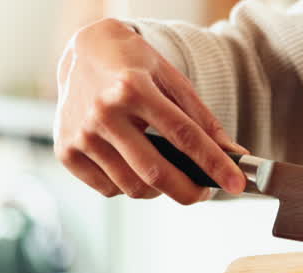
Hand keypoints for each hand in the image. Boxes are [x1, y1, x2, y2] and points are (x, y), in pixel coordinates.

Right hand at [53, 18, 246, 203]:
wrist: (84, 51)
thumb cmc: (133, 66)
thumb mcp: (172, 79)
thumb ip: (203, 119)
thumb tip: (233, 156)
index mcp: (132, 89)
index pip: (184, 136)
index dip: (214, 164)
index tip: (236, 184)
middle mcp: (102, 113)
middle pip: (155, 173)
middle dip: (190, 191)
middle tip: (205, 190)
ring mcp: (80, 134)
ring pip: (132, 187)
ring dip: (159, 189)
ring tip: (164, 167)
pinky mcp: (66, 152)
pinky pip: (108, 189)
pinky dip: (128, 185)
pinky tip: (131, 163)